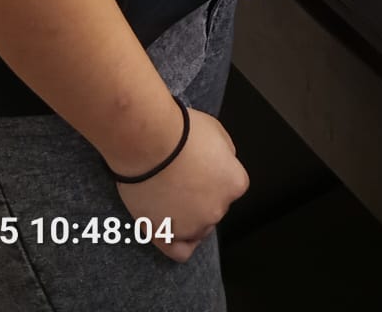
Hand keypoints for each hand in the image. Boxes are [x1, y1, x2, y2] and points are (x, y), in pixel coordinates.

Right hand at [118, 108, 247, 261]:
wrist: (147, 140)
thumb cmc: (179, 131)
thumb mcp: (217, 131)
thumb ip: (226, 154)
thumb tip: (222, 164)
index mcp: (234, 184)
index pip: (231, 185)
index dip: (214, 171)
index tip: (199, 162)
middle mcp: (217, 209)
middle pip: (214, 206)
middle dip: (202, 192)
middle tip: (181, 173)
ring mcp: (192, 225)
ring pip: (198, 227)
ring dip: (188, 214)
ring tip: (168, 191)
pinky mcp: (166, 235)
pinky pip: (180, 251)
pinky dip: (179, 242)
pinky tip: (172, 227)